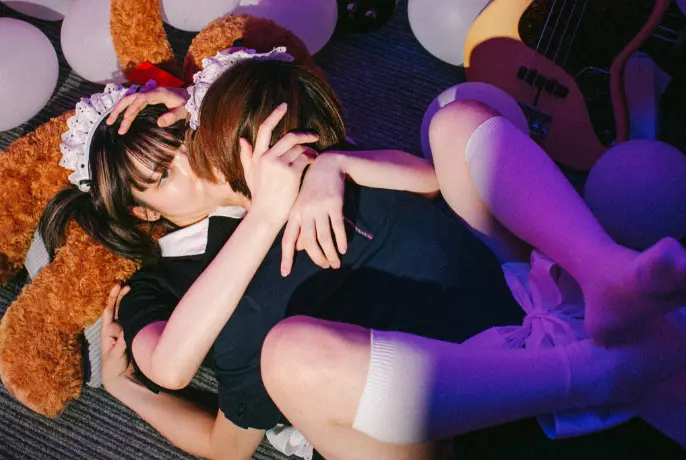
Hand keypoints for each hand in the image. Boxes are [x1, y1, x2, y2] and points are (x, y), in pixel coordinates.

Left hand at [101, 284, 132, 392]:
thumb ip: (121, 342)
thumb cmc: (113, 367)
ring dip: (132, 302)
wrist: (121, 378)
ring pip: (129, 313)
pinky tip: (146, 305)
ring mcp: (126, 331)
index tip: (118, 286)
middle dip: (122, 295)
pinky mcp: (135, 335)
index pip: (109, 310)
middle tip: (129, 283)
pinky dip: (141, 312)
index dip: (113, 298)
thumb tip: (127, 329)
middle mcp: (116, 328)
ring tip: (137, 290)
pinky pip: (137, 321)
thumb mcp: (115, 355)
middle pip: (119, 308)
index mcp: (108, 331)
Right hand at [106, 86, 188, 133]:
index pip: (140, 100)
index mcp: (158, 93)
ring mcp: (149, 93)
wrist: (193, 96)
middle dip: (119, 110)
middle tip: (110, 123)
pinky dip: (126, 108)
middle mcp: (151, 91)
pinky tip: (121, 117)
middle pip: (130, 98)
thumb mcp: (183, 111)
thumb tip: (159, 123)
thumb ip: (172, 117)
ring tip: (110, 121)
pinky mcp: (149, 97)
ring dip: (119, 109)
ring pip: (129, 99)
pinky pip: (134, 102)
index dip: (132, 109)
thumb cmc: (188, 104)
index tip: (126, 120)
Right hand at [243, 103, 317, 223]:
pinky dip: (312, 159)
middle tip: (315, 135)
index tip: (284, 105)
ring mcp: (280, 165)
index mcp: (258, 156)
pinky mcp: (291, 173)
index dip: (275, 115)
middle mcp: (268, 157)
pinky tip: (315, 163)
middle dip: (305, 134)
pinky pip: (306, 159)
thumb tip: (242, 139)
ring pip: (300, 148)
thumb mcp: (250, 175)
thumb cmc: (260, 196)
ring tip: (315, 156)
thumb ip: (246, 157)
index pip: (265, 129)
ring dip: (310, 150)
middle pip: (290, 136)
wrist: (266, 214)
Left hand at [281, 153, 347, 275]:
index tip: (285, 273)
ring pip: (324, 237)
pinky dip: (341, 240)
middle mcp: (304, 212)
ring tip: (336, 263)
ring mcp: (319, 208)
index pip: (287, 240)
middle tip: (325, 267)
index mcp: (294, 214)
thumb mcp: (302, 206)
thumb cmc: (312, 188)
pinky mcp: (334, 204)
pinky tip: (343, 249)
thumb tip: (299, 248)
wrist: (327, 166)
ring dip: (330, 253)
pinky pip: (337, 227)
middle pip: (309, 242)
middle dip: (317, 258)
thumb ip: (299, 227)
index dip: (286, 257)